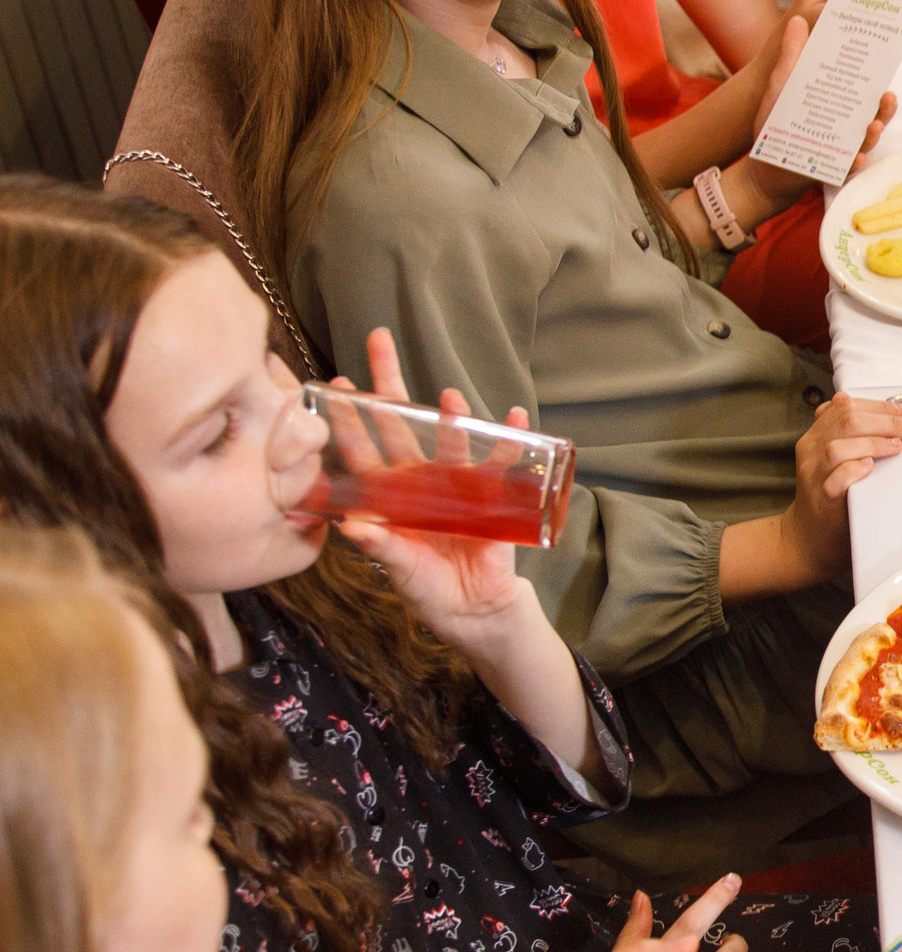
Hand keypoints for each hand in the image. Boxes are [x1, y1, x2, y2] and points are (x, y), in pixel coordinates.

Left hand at [324, 329, 527, 635]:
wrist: (475, 611)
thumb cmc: (429, 590)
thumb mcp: (400, 568)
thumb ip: (379, 546)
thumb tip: (351, 524)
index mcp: (390, 496)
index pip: (363, 448)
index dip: (351, 418)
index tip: (337, 384)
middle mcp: (419, 481)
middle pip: (400, 425)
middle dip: (389, 384)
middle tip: (379, 341)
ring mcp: (456, 485)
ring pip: (450, 439)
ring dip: (450, 416)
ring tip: (449, 397)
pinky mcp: (492, 495)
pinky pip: (502, 463)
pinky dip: (510, 439)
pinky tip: (513, 416)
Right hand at [778, 391, 901, 584]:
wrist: (808, 538)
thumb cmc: (829, 496)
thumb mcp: (830, 459)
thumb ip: (843, 434)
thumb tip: (861, 404)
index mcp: (814, 437)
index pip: (844, 407)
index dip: (877, 406)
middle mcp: (811, 452)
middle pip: (846, 421)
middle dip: (885, 420)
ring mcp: (815, 476)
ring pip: (838, 447)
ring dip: (873, 442)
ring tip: (897, 446)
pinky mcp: (823, 499)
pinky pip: (836, 479)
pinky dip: (854, 469)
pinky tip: (870, 466)